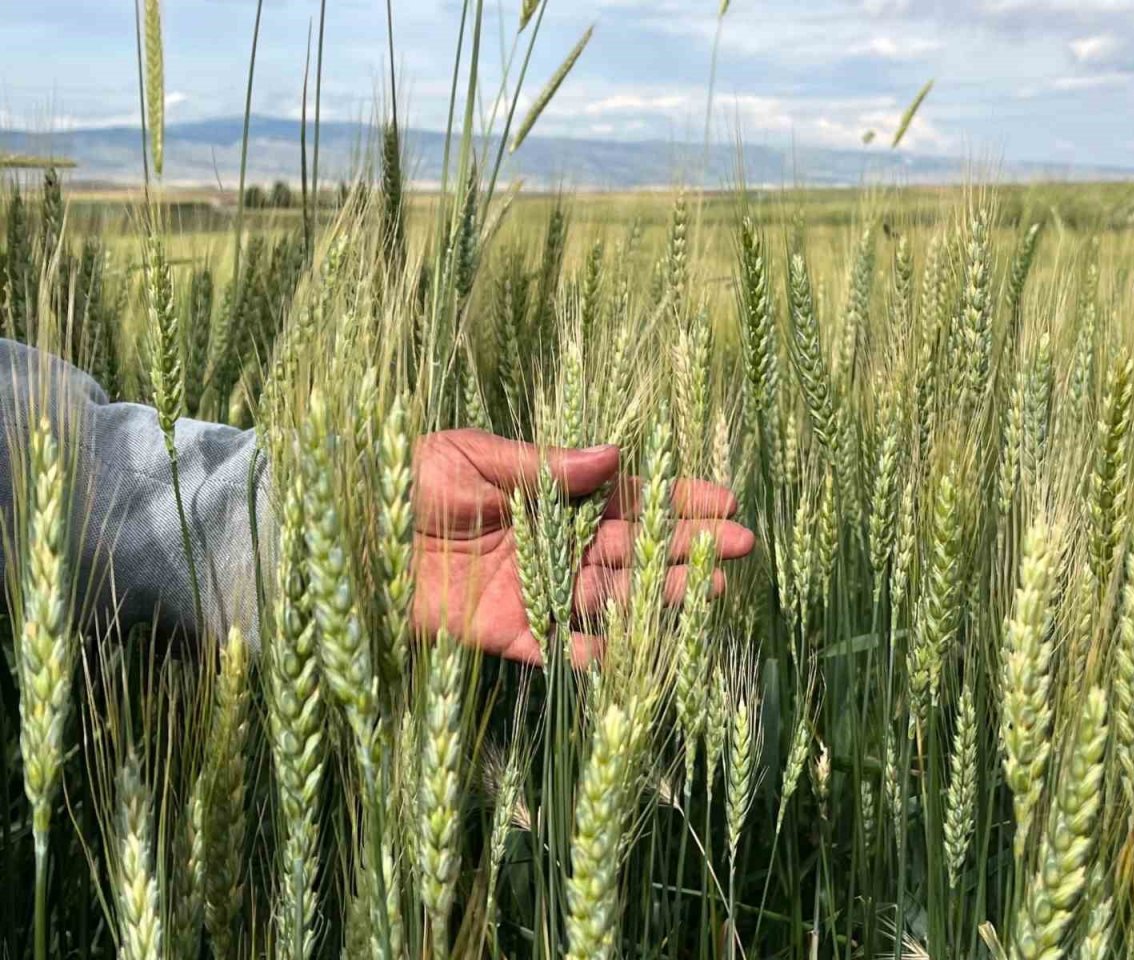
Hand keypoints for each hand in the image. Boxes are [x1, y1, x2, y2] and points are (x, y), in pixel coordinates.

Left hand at [410, 428, 754, 664]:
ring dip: (657, 597)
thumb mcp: (470, 458)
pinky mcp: (501, 632)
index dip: (673, 498)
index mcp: (542, 493)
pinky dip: (593, 653)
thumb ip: (541, 466)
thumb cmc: (398, 482)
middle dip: (683, 546)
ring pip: (607, 596)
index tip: (725, 499)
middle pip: (628, 548)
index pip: (622, 496)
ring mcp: (529, 590)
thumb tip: (615, 454)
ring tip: (708, 593)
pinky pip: (557, 647)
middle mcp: (546, 544)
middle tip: (740, 547)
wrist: (336, 538)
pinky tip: (636, 652)